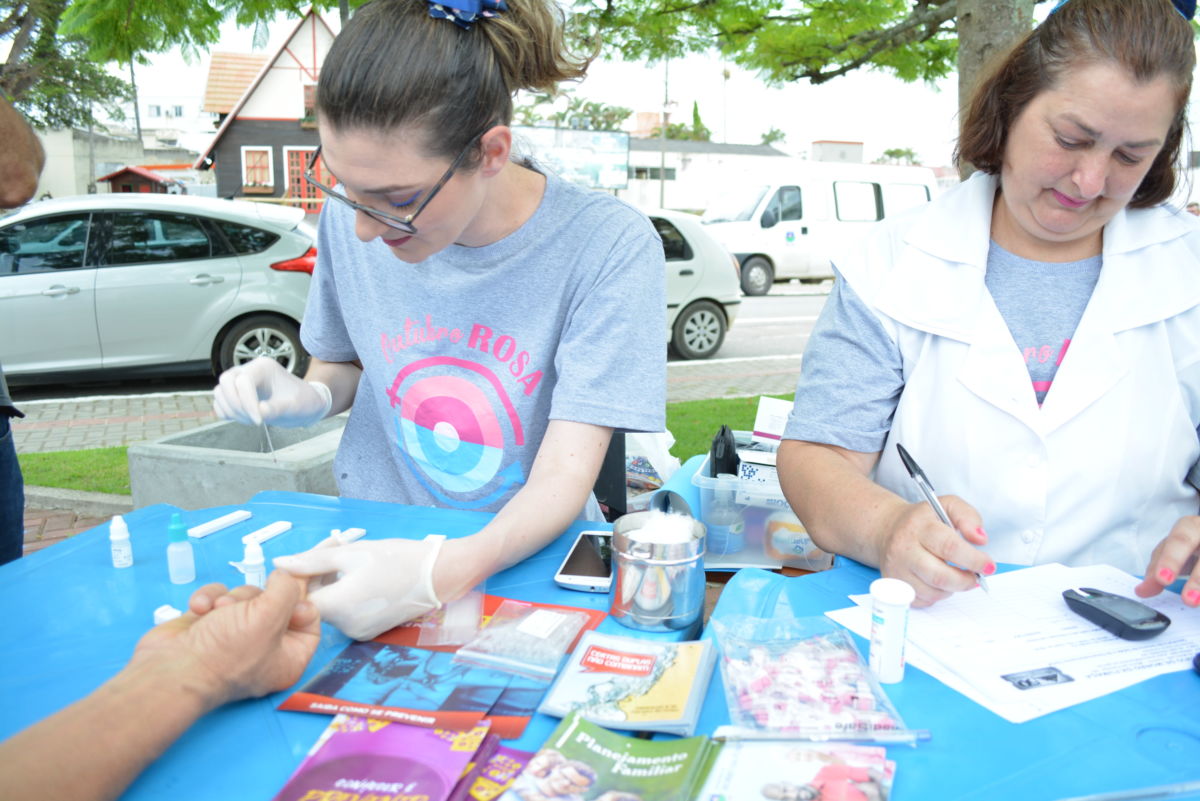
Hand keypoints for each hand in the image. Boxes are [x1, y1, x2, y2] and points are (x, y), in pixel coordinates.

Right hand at [131, 570, 320, 708]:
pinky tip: (199, 610)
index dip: (300, 601)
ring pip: (244, 596)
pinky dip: (207, 599)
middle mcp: (264, 647)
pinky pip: (218, 596)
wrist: (169, 670)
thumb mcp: (269, 617)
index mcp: (288, 657)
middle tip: (241, 610)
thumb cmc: (223, 654)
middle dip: (255, 599)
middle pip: (274, 602)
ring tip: (217, 613)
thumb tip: (286, 577)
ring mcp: (234, 635)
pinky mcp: (210, 623)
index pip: (309, 620)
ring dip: (229, 599)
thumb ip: (287, 591)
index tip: (289, 590)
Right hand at [213, 356, 331, 426]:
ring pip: (220, 392)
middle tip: (253, 419)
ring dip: (231, 410)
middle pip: (226, 381)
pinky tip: (244, 419)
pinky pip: (220, 402)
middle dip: (235, 403)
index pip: (244, 380)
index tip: (259, 421)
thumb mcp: (296, 406)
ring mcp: (240, 382)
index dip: (247, 402)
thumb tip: (260, 411)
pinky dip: (226, 413)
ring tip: (252, 420)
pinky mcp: (237, 395)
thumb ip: (278, 408)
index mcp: (264, 367)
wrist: (306, 404)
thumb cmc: (304, 400)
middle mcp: (249, 370)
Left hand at [273, 535, 448, 639]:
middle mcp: (345, 627)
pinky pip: (347, 613)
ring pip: (331, 607)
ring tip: (348, 559)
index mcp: (337, 608)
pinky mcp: (370, 631)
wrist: (438, 575)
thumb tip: (278, 563)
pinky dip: (346, 595)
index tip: (310, 558)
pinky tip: (360, 576)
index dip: (298, 577)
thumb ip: (311, 560)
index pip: (297, 599)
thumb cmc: (396, 559)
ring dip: (331, 584)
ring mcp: (359, 632)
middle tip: (332, 548)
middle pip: (315, 603)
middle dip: (316, 576)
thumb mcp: (350, 553)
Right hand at [877, 495, 993, 605]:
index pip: (950, 547)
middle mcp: (903, 548)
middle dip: (966, 581)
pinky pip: (923, 600)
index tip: (988, 566)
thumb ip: (968, 517)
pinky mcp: (894, 584)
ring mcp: (897, 568)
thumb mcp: (947, 505)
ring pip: (933, 592)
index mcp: (919, 526)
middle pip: (940, 576)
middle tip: (976, 577)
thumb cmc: (924, 519)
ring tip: (955, 576)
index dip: (974, 560)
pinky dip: (937, 595)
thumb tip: (980, 539)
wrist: (888, 528)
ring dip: (952, 588)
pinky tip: (938, 581)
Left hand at [1134, 515, 1199, 605]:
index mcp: (1190, 527)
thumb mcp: (1173, 551)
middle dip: (1198, 579)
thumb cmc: (1193, 544)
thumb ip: (1156, 569)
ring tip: (1195, 603)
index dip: (1171, 560)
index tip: (1163, 580)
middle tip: (1188, 600)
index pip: (1179, 541)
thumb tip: (1142, 590)